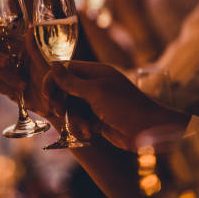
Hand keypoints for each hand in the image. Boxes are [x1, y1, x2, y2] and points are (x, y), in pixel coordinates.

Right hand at [0, 26, 56, 119]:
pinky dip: (6, 89)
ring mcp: (11, 73)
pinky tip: (18, 93)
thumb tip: (30, 26)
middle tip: (6, 61)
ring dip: (8, 77)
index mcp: (23, 47)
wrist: (58, 104)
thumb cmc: (57, 79)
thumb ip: (35, 45)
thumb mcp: (47, 61)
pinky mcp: (9, 88)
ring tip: (23, 85)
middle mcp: (15, 58)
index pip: (5, 35)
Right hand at [47, 61, 190, 150]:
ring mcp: (96, 102)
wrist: (150, 132)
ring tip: (84, 128)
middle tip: (60, 111)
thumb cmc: (126, 107)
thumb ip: (71, 81)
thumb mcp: (96, 92)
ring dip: (73, 119)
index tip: (48, 95)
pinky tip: (91, 133)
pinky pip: (79, 120)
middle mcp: (94, 85)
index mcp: (95, 72)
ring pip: (71, 108)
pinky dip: (82, 127)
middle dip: (61, 102)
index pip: (65, 69)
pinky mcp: (98, 119)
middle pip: (64, 90)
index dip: (53, 80)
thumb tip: (53, 64)